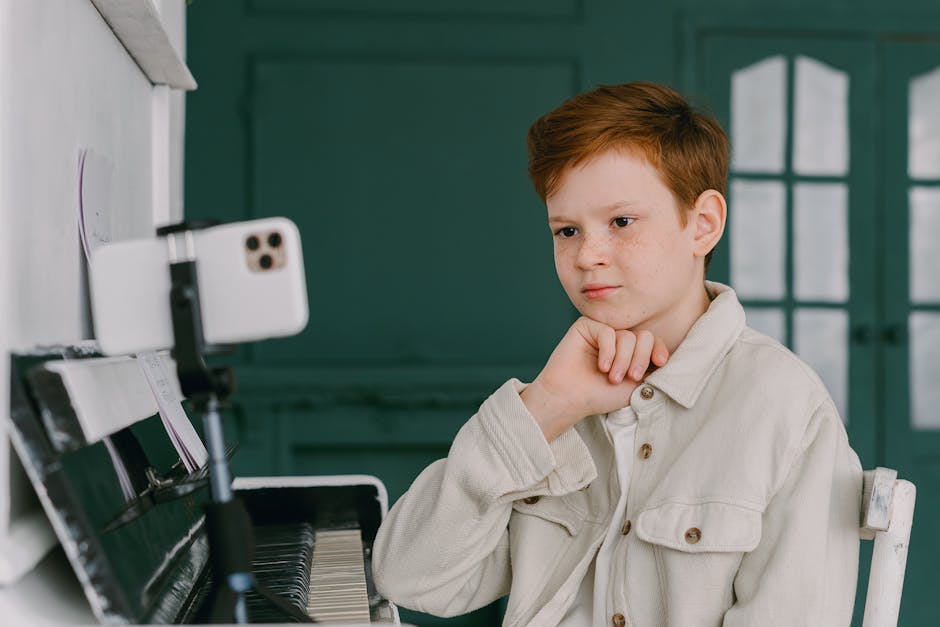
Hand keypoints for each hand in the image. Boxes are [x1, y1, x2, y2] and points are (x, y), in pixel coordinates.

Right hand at [520, 317, 668, 441]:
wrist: (569, 399)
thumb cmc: (599, 396)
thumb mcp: (635, 385)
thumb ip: (651, 369)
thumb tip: (670, 356)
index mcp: (630, 352)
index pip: (652, 342)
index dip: (659, 350)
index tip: (660, 363)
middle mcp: (618, 340)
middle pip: (644, 336)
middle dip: (640, 358)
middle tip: (630, 376)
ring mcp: (602, 332)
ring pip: (628, 335)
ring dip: (623, 359)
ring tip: (611, 377)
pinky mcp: (586, 326)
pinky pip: (608, 331)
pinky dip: (608, 351)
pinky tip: (602, 366)